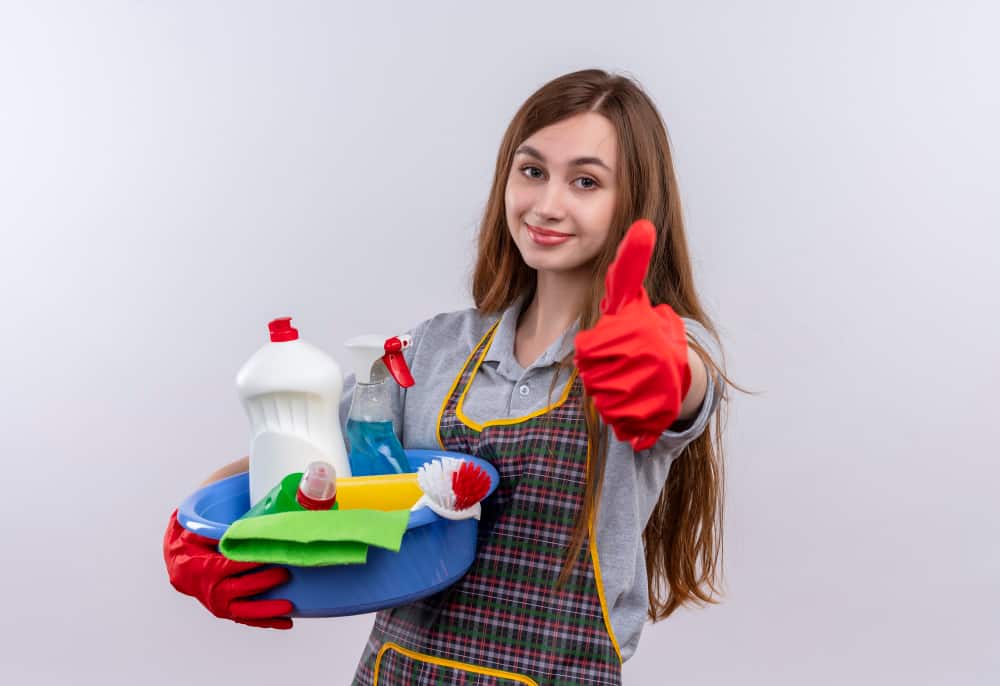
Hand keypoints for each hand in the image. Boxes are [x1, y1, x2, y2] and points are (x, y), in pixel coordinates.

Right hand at [163, 510, 293, 628]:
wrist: (181, 572)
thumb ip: (214, 531)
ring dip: (268, 610)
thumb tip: (235, 529)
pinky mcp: (228, 613)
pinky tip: (287, 623)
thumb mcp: (196, 535)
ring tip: (290, 607)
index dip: (250, 562)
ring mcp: (221, 605)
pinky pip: (249, 620)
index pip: (231, 566)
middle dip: (264, 582)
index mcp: (207, 570)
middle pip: (241, 589)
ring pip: (246, 611)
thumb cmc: (193, 549)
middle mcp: (214, 591)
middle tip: (284, 574)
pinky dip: (267, 622)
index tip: (268, 555)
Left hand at [574, 219, 691, 450]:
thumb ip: (628, 267)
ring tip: (627, 378)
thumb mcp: (632, 298)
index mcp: (633, 334)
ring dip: (608, 389)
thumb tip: (642, 224)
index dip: (597, 348)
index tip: (610, 345)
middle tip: (616, 361)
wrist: (678, 376)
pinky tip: (633, 399)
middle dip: (598, 368)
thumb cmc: (645, 333)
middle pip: (590, 373)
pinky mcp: (646, 418)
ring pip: (600, 396)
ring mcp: (644, 392)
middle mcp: (640, 363)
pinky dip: (620, 413)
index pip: (590, 347)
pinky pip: (615, 419)